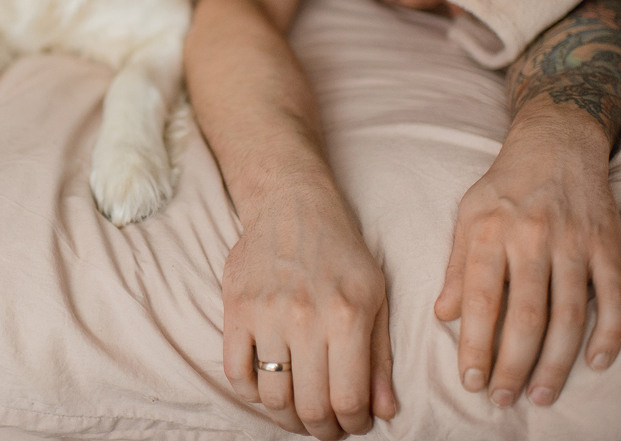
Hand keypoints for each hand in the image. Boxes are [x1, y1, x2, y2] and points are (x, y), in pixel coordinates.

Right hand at [222, 183, 396, 438]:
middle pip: (310, 407)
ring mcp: (265, 314)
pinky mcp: (235, 308)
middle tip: (326, 427)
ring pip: (272, 397)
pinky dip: (252, 393)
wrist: (291, 203)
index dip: (352, 425)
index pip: (348, 400)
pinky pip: (236, 372)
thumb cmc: (341, 250)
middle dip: (322, 430)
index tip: (353, 424)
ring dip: (287, 418)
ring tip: (298, 412)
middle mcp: (304, 318)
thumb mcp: (375, 295)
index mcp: (347, 316)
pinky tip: (268, 387)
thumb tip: (385, 412)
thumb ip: (380, 356)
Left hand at [435, 114, 620, 407]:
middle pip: (525, 314)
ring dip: (557, 360)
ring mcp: (573, 242)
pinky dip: (608, 332)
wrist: (556, 144)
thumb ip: (456, 267)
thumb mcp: (467, 216)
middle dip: (513, 363)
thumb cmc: (504, 187)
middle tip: (504, 399)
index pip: (481, 299)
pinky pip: (612, 295)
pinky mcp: (607, 244)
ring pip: (568, 313)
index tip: (471, 381)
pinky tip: (595, 362)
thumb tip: (443, 314)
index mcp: (489, 232)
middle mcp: (531, 238)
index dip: (476, 344)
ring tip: (541, 393)